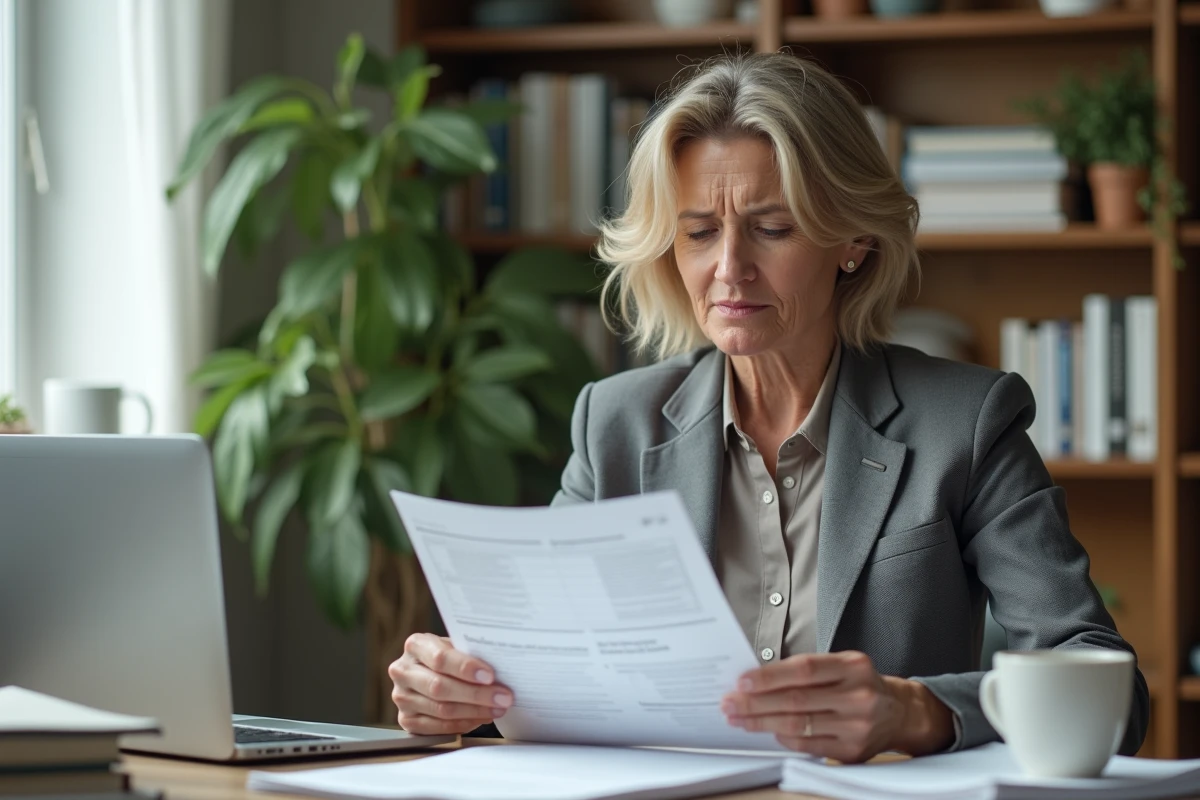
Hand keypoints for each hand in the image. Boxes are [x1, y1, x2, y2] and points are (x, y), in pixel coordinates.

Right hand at [388, 633, 513, 734]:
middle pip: (440, 687)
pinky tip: (480, 718)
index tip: (490, 676)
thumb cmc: (448, 657)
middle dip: (476, 694)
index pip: (440, 658)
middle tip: (503, 697)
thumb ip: (470, 653)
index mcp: (415, 645)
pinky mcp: (405, 720)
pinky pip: (437, 727)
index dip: (466, 668)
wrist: (428, 672)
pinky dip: (463, 724)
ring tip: (497, 709)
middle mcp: (402, 671)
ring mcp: (401, 697)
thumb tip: (504, 666)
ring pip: (441, 709)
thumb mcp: (455, 647)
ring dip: (474, 711)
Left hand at [721, 651, 953, 761]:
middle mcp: (858, 695)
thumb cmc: (860, 684)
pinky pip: (808, 746)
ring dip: (762, 722)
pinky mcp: (853, 751)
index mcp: (853, 666)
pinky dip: (784, 738)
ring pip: (798, 725)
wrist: (899, 712)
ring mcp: (857, 726)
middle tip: (729, 703)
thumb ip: (807, 671)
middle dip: (755, 703)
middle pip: (796, 700)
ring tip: (739, 718)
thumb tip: (758, 680)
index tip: (741, 681)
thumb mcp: (842, 665)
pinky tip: (767, 732)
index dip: (769, 676)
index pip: (803, 670)